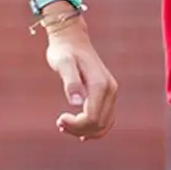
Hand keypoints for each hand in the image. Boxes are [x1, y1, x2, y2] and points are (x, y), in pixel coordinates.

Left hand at [47, 24, 117, 139]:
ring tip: (65, 125)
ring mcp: (111, 93)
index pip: (92, 118)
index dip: (76, 125)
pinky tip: (78, 129)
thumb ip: (71, 82)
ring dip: (85, 131)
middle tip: (59, 123)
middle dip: (79, 129)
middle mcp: (110, 90)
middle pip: (99, 124)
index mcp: (100, 85)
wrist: (72, 39)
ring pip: (104, 125)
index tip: (59, 119)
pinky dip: (93, 127)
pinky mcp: (107, 95)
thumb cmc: (64, 51)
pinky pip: (105, 119)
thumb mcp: (63, 64)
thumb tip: (76, 102)